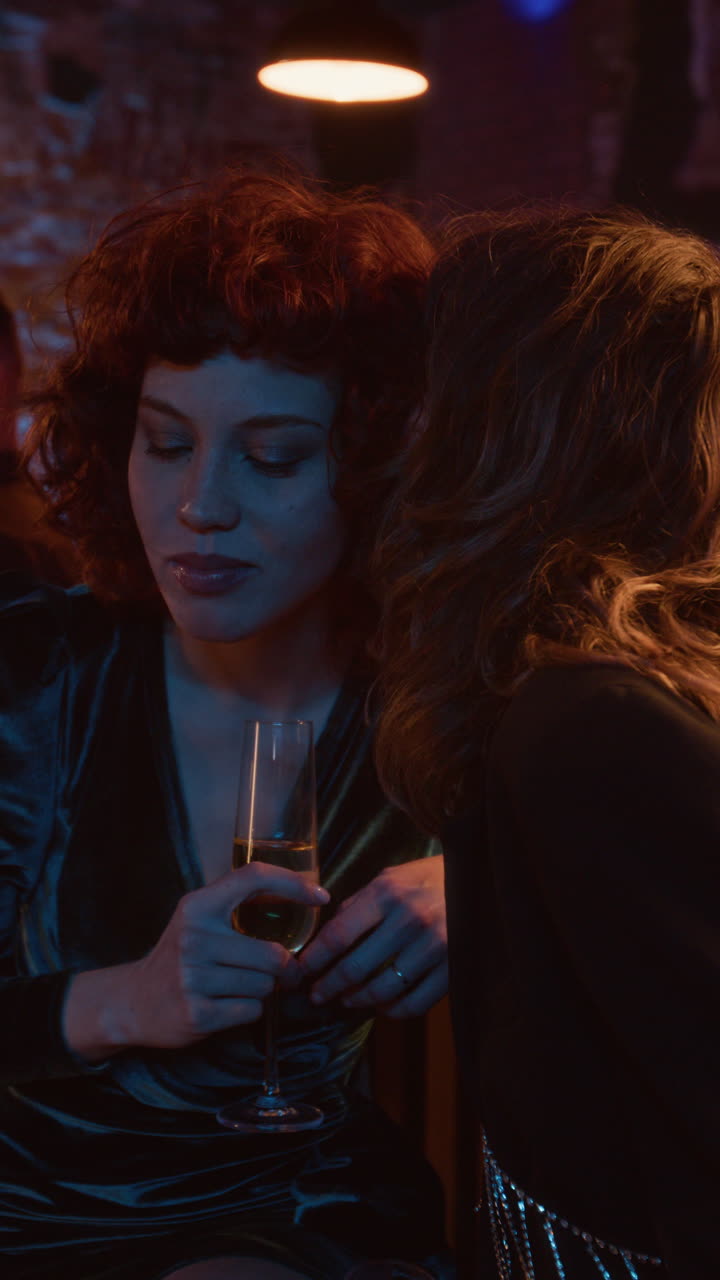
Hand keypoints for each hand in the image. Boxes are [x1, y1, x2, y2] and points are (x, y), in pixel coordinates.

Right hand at [117, 863, 328, 1048]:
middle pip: (272, 954)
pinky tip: (226, 1005)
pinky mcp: (197, 1013)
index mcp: (198, 906)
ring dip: (263, 990)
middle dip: (284, 969)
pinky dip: (249, 1010)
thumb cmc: (179, 956)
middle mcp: (195, 938)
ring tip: (238, 987)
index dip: (293, 883)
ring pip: (265, 985)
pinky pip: (252, 1011)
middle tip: (282, 973)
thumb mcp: (199, 918)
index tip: (320, 896)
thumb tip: (302, 899)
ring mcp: (193, 978)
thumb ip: (238, 904)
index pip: (253, 878)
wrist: (133, 1001)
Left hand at [298, 856, 446, 1017]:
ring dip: (359, 999)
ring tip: (348, 999)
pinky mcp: (453, 968)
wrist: (484, 880)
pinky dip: (394, 1010)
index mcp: (388, 893)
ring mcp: (434, 946)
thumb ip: (361, 902)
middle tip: (317, 995)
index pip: (339, 934)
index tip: (302, 971)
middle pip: (355, 967)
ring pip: (383, 989)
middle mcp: (409, 920)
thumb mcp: (392, 877)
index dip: (315, 958)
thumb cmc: (431, 877)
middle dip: (329, 986)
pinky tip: (384, 1006)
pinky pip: (415, 1002)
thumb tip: (331, 930)